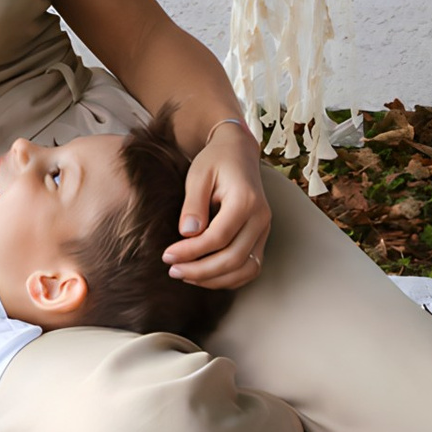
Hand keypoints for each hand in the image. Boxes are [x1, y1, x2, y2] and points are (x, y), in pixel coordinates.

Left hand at [166, 118, 272, 287]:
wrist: (238, 152)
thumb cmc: (215, 161)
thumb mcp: (198, 175)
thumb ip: (193, 204)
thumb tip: (187, 234)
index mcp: (246, 200)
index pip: (218, 238)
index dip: (191, 252)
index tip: (167, 256)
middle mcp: (261, 218)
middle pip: (234, 258)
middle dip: (201, 271)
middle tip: (172, 270)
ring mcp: (264, 229)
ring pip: (245, 269)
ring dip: (215, 279)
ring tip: (186, 274)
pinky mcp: (261, 237)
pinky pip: (250, 268)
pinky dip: (229, 278)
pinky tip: (204, 275)